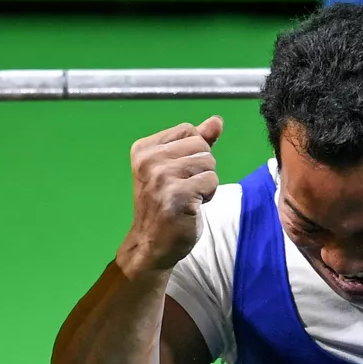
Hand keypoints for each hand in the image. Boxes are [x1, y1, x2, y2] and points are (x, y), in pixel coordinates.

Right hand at [118, 116, 223, 277]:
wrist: (152, 243)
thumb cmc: (167, 205)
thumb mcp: (178, 168)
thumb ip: (197, 142)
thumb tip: (217, 120)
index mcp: (145, 148)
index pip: (189, 130)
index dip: (195, 152)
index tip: (181, 173)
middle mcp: (149, 158)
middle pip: (201, 146)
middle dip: (203, 168)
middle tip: (187, 187)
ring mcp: (161, 176)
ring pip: (209, 163)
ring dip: (207, 182)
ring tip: (189, 196)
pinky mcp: (177, 194)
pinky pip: (211, 181)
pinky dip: (208, 194)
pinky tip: (193, 205)